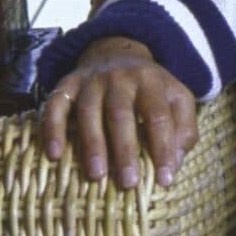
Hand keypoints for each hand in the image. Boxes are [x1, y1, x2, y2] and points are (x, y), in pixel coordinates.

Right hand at [37, 36, 197, 188]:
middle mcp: (120, 78)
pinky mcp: (67, 84)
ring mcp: (91, 80)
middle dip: (124, 149)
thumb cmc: (151, 91)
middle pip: (121, 113)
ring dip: (92, 143)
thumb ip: (183, 131)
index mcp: (151, 81)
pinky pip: (56, 105)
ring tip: (96, 175)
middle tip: (128, 182)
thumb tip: (174, 165)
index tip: (164, 180)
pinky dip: (52, 128)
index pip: (158, 115)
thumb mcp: (177, 101)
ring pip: (89, 110)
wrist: (117, 53)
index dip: (162, 147)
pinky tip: (54, 154)